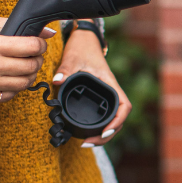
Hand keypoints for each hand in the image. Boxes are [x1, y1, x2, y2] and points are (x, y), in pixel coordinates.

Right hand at [0, 17, 55, 102]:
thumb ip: (17, 26)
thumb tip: (47, 32)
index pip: (31, 47)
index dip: (41, 45)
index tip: (39, 44)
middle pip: (30, 67)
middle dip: (38, 60)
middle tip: (34, 56)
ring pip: (24, 84)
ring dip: (30, 75)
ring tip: (25, 67)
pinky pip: (10, 95)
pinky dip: (16, 87)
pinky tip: (12, 78)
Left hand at [53, 21, 130, 146]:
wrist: (85, 40)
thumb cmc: (82, 48)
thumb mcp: (73, 58)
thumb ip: (65, 69)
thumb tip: (58, 80)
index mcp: (110, 84)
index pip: (124, 106)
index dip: (117, 121)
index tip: (105, 131)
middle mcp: (110, 92)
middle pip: (119, 119)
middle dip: (107, 135)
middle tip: (89, 142)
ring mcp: (105, 95)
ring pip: (112, 119)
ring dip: (103, 134)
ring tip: (87, 142)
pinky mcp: (99, 96)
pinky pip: (104, 115)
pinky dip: (98, 127)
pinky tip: (87, 133)